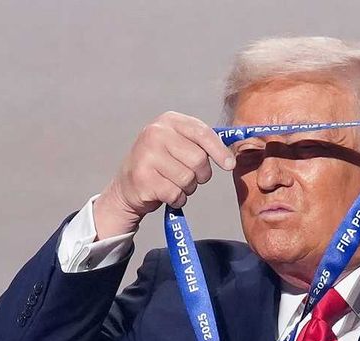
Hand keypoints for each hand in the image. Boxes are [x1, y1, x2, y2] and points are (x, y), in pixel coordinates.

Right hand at [93, 112, 235, 238]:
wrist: (128, 185)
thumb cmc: (162, 165)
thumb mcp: (179, 144)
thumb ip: (202, 144)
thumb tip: (231, 158)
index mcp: (169, 121)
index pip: (202, 133)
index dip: (219, 151)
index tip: (229, 165)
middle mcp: (155, 134)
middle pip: (198, 159)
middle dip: (201, 174)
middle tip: (190, 177)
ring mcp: (147, 155)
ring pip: (188, 179)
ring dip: (188, 188)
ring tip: (174, 183)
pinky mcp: (143, 178)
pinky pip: (176, 194)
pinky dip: (177, 199)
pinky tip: (166, 193)